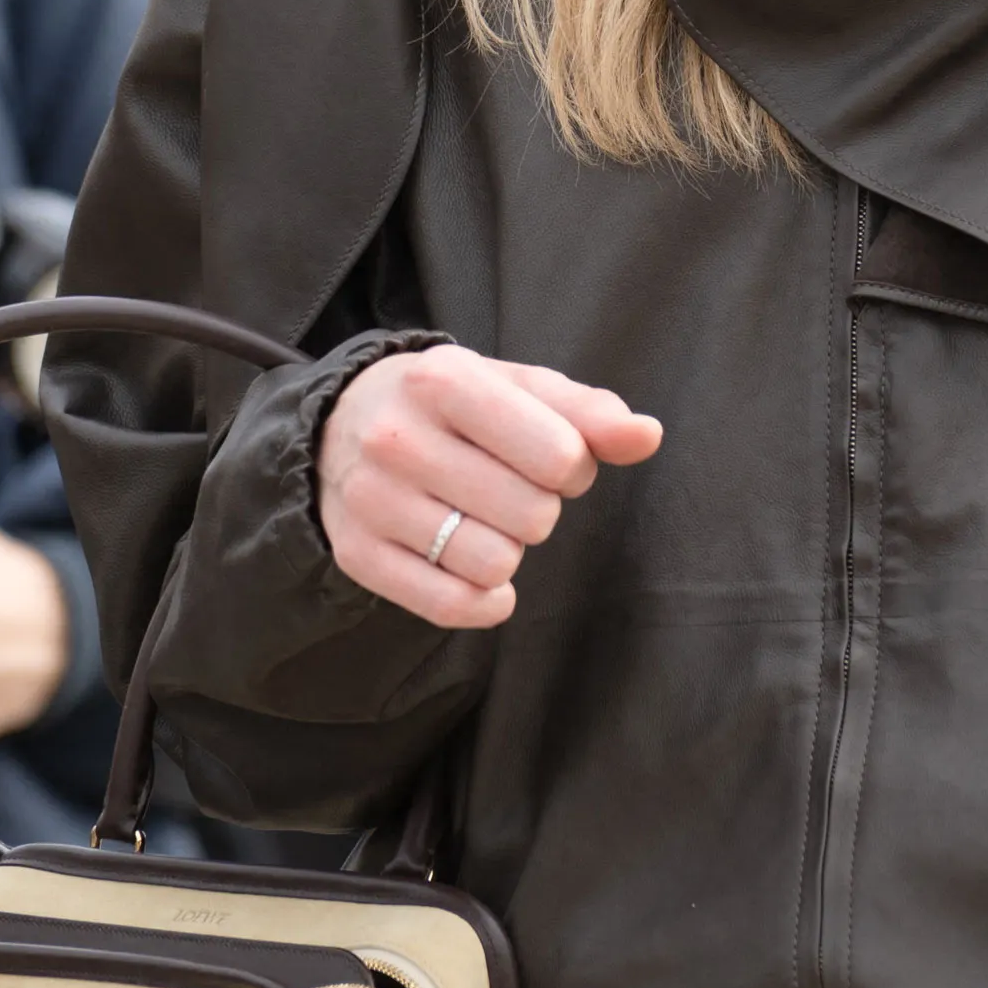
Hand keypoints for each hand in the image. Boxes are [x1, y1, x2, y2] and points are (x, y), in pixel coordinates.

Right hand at [319, 346, 664, 630]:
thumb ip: (589, 413)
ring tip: (483, 520)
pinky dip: (485, 600)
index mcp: (444, 380)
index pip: (559, 455)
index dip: (575, 467)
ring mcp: (371, 500)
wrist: (341, 423)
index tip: (550, 459)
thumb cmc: (453, 405)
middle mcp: (397, 438)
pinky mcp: (358, 554)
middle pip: (533, 516)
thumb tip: (647, 436)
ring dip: (509, 551)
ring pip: (494, 565)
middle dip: (539, 508)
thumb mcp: (517, 388)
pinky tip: (480, 573)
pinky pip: (452, 606)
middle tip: (509, 489)